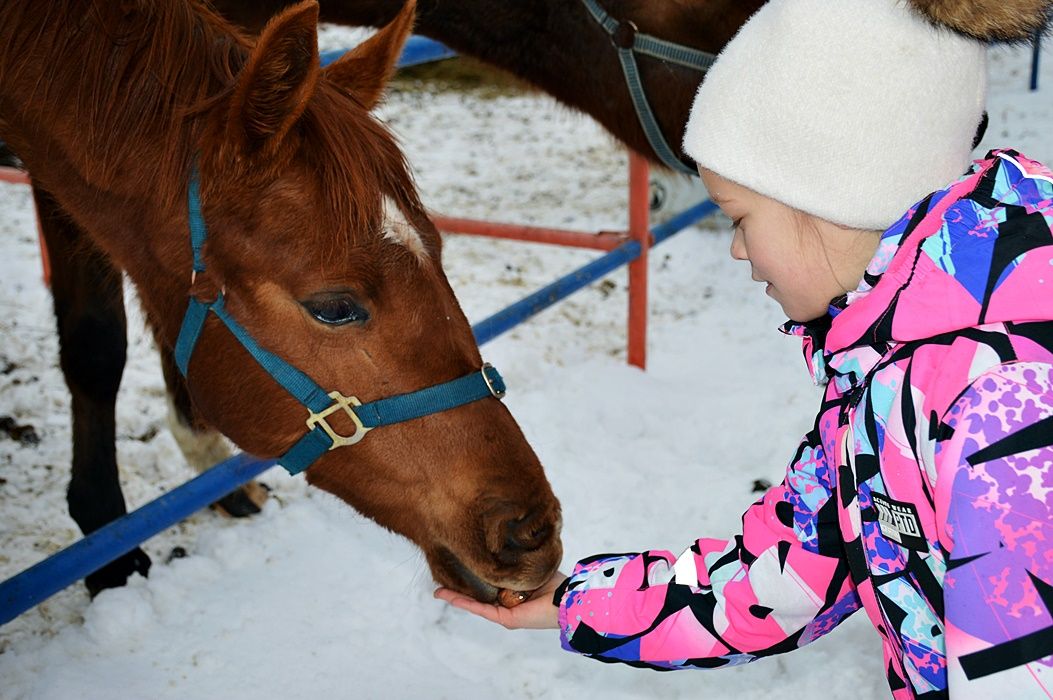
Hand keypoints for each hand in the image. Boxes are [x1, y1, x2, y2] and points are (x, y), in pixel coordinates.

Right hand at [434, 571, 566, 629]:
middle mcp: (507, 603)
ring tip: (438, 591)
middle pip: (478, 595)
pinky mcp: (506, 618)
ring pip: (475, 603)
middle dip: (458, 588)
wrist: (568, 598)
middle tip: (439, 580)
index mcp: (512, 591)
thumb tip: (502, 543)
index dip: (472, 575)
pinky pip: (481, 609)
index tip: (456, 565)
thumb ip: (515, 559)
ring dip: (456, 597)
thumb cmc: (554, 582)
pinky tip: (450, 597)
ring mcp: (505, 612)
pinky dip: (465, 603)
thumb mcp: (530, 565)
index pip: (487, 583)